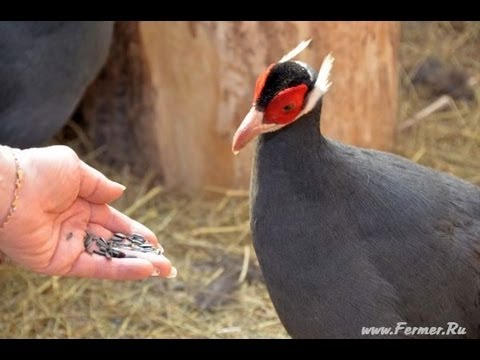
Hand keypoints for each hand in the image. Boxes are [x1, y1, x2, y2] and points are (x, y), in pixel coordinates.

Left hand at [0, 145, 175, 279]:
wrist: (8, 189)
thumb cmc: (39, 172)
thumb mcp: (76, 170)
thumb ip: (99, 185)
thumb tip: (120, 192)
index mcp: (80, 205)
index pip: (115, 222)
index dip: (135, 233)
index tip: (155, 241)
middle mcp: (77, 227)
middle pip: (116, 244)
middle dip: (142, 253)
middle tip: (166, 263)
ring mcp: (69, 246)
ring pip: (110, 258)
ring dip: (137, 265)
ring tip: (164, 269)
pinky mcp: (61, 263)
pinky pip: (97, 267)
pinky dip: (121, 270)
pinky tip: (144, 269)